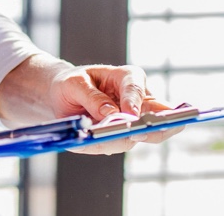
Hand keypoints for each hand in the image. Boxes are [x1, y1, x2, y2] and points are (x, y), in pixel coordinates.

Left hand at [45, 64, 185, 154]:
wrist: (64, 95)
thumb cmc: (73, 83)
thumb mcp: (74, 83)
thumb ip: (92, 97)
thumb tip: (111, 114)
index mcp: (128, 77)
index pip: (137, 89)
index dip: (134, 102)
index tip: (130, 115)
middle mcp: (138, 99)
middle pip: (159, 115)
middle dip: (154, 128)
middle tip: (136, 135)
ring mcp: (135, 120)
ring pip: (139, 136)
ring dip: (117, 140)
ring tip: (94, 141)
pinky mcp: (126, 136)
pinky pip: (120, 144)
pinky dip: (105, 145)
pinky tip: (87, 143)